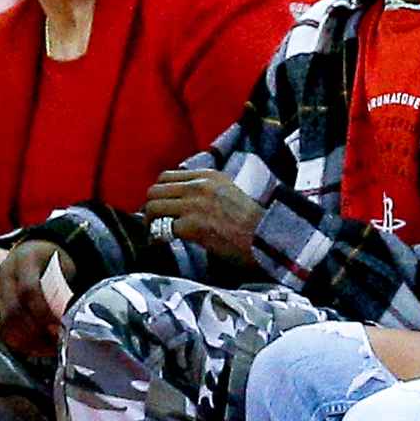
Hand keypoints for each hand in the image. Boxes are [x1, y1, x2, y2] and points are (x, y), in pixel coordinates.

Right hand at [0, 240, 75, 355]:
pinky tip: (34, 347)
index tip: (60, 327)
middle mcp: (4, 273)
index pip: (29, 291)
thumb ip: (65, 289)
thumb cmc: (54, 262)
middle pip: (12, 311)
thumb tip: (71, 318)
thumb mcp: (65, 267)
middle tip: (55, 344)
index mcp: (25, 259)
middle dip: (35, 333)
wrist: (34, 252)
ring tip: (47, 348)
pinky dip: (16, 342)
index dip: (44, 313)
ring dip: (25, 342)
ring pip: (2, 323)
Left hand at [143, 169, 261, 265]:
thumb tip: (181, 202)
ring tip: (157, 234)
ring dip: (151, 222)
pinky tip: (163, 244)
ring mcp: (195, 205)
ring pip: (153, 207)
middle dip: (151, 208)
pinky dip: (159, 237)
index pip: (167, 177)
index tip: (163, 208)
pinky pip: (162, 228)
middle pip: (155, 190)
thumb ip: (206, 192)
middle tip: (155, 223)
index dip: (160, 193)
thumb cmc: (253, 225)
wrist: (268, 240)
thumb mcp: (230, 194)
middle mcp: (199, 186)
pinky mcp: (193, 225)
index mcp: (208, 176)